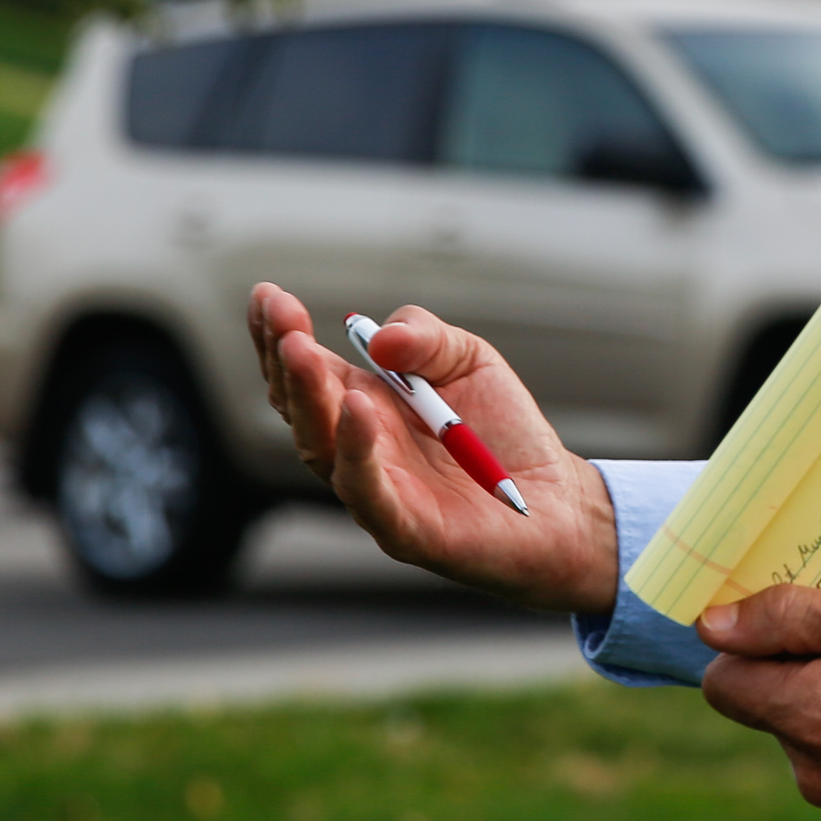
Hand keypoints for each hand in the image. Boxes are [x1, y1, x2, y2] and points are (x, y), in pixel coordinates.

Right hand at [247, 282, 618, 613]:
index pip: (303, 369)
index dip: (279, 334)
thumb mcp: (468, 359)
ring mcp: (372, 488)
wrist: (553, 500)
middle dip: (284, 356)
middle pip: (300, 405)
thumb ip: (425, 337)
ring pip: (321, 446)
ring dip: (307, 395)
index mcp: (360, 403)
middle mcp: (354, 446)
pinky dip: (357, 448)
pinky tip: (355, 407)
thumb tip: (379, 338)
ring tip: (300, 349)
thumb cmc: (501, 430)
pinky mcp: (402, 527)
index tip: (267, 293)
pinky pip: (367, 490)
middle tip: (281, 314)